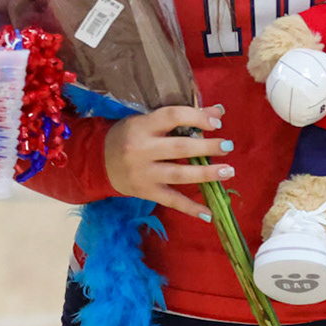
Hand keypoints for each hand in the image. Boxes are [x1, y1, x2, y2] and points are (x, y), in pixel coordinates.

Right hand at [103, 104, 231, 221]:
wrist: (98, 161)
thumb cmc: (128, 135)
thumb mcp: (148, 120)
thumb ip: (179, 118)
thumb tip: (217, 111)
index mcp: (142, 126)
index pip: (172, 116)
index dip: (197, 117)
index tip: (217, 121)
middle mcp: (142, 150)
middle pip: (179, 148)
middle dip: (207, 147)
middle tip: (228, 146)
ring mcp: (144, 174)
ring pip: (179, 175)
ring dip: (206, 174)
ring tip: (228, 172)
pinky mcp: (145, 193)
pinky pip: (171, 201)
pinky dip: (190, 208)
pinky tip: (209, 213)